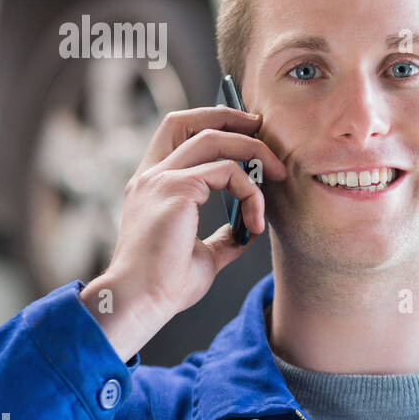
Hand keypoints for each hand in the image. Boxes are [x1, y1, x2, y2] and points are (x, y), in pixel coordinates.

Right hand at [79, 106, 287, 360]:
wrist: (140, 303)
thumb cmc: (165, 285)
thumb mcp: (202, 255)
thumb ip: (222, 237)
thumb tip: (248, 228)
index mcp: (151, 186)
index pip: (175, 134)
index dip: (210, 122)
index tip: (246, 131)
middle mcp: (151, 176)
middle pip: (189, 121)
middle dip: (229, 116)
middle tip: (263, 129)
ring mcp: (161, 179)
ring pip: (215, 139)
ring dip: (254, 151)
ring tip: (278, 174)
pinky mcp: (176, 189)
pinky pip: (228, 172)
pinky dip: (251, 193)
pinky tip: (256, 223)